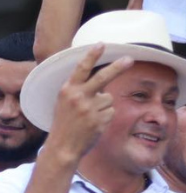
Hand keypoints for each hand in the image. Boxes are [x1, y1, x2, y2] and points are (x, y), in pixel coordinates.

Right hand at [47, 45, 133, 161]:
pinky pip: (111, 112)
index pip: (81, 69)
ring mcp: (90, 109)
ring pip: (108, 98)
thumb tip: (102, 79)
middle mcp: (78, 97)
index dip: (92, 56)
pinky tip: (93, 124)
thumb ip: (79, 90)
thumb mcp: (64, 103)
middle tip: (130, 59)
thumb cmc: (63, 124)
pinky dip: (105, 117)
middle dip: (118, 67)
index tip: (101, 44)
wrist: (62, 147)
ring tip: (89, 117)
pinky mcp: (100, 120)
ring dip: (103, 106)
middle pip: (102, 77)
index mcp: (67, 90)